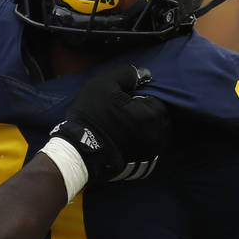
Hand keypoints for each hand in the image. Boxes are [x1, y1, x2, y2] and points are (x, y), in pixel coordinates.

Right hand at [50, 63, 168, 181]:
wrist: (79, 152)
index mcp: (153, 114)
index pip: (154, 97)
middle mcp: (159, 134)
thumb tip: (146, 74)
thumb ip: (127, 74)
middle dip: (142, 111)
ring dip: (141, 127)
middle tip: (119, 113)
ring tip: (119, 126)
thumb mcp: (104, 84)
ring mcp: (153, 151)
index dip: (137, 96)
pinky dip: (138, 141)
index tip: (121, 100)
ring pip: (153, 131)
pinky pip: (147, 146)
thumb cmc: (92, 116)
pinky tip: (121, 139)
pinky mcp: (144, 164)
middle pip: (156, 115)